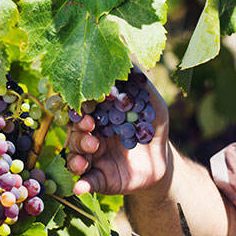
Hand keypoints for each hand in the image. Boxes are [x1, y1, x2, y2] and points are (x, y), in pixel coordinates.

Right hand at [65, 69, 173, 194]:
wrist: (163, 160)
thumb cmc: (152, 124)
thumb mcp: (150, 100)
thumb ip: (136, 79)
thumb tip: (124, 49)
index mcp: (96, 113)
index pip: (81, 108)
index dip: (82, 107)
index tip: (88, 108)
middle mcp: (87, 133)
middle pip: (73, 130)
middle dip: (78, 130)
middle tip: (90, 130)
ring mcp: (90, 157)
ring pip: (75, 155)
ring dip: (76, 155)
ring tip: (87, 155)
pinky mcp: (97, 179)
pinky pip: (85, 182)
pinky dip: (81, 184)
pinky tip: (81, 186)